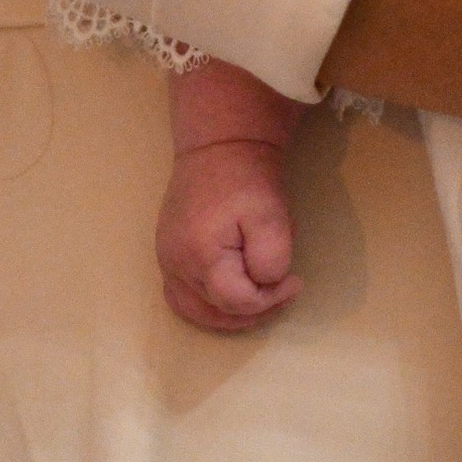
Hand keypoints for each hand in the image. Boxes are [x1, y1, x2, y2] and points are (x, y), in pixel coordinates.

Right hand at [160, 56, 304, 332]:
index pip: (236, 302)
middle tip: (281, 295)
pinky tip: (232, 296)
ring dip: (229, 315)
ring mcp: (166, 260)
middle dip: (252, 312)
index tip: (295, 282)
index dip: (270, 301)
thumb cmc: (247, 178)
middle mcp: (175, 263)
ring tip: (260, 300)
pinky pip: (183, 296)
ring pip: (192, 311)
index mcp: (200, 254)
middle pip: (212, 313)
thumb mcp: (271, 215)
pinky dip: (209, 305)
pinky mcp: (167, 254)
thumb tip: (265, 284)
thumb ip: (271, 258)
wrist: (219, 146)